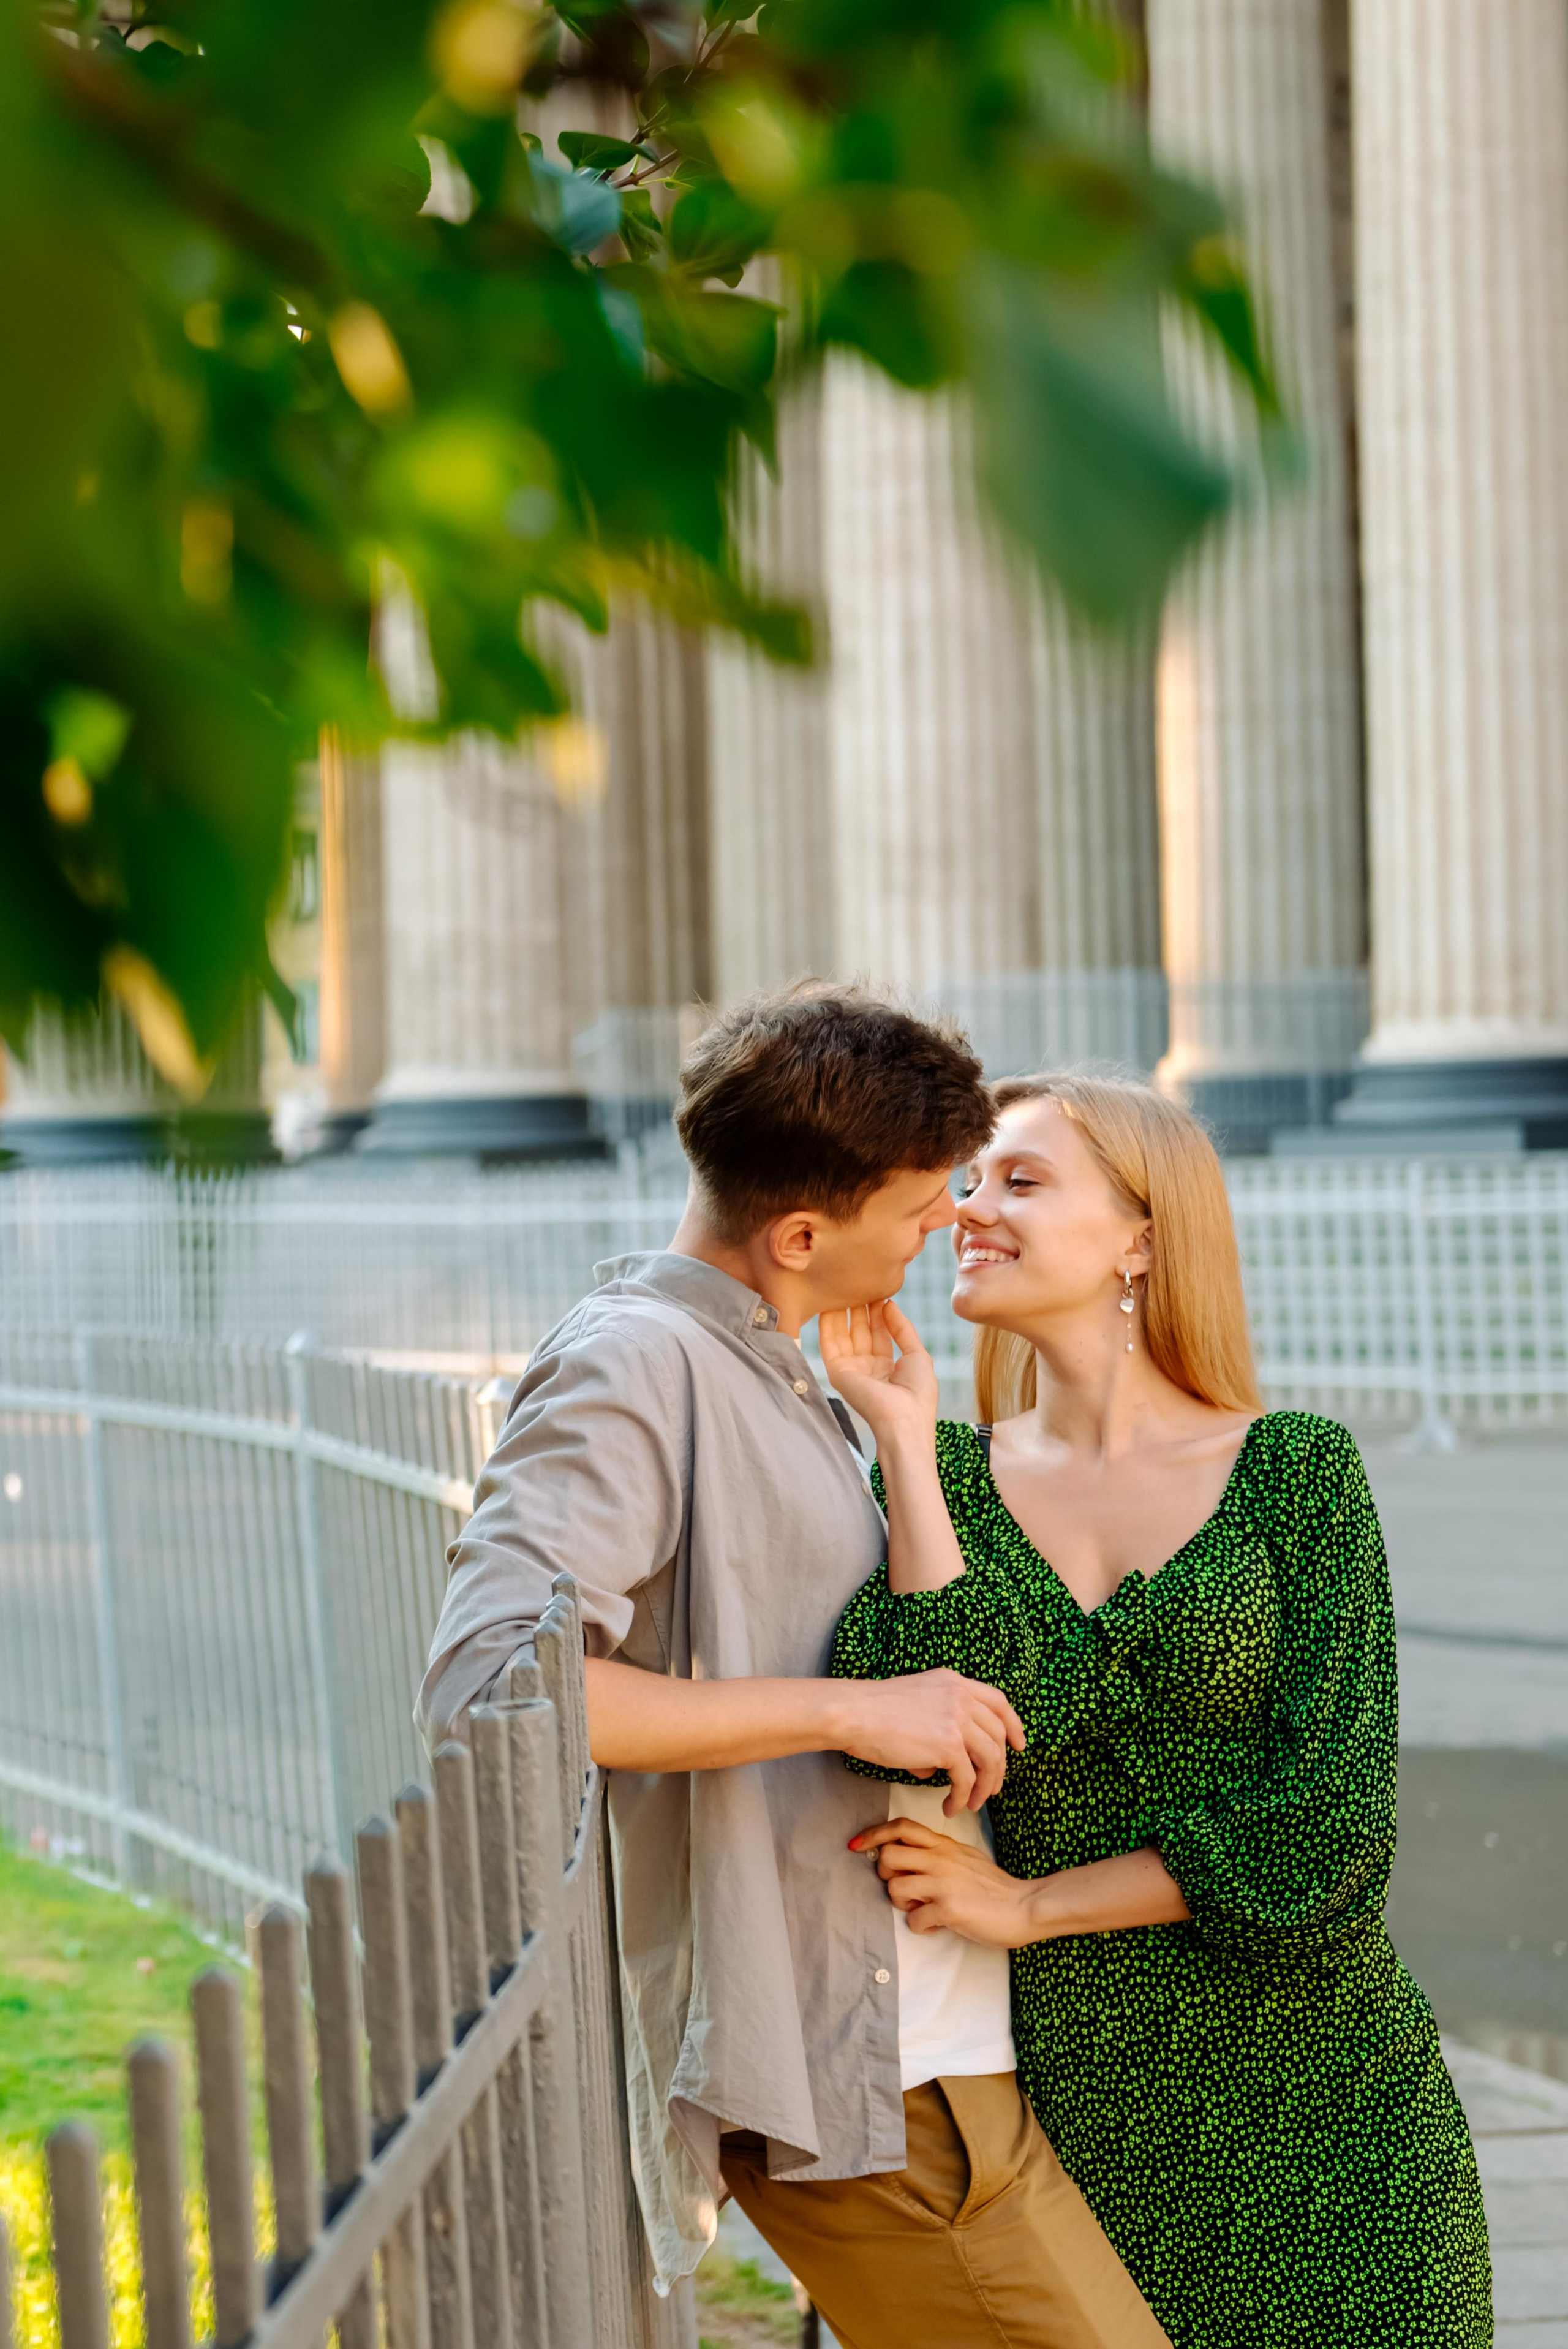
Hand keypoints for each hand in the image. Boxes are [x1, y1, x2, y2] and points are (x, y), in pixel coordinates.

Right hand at [817, 1299, 937, 1448]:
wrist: (904, 1421)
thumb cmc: (918, 1394)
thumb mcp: (918, 1355)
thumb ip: (903, 1329)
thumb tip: (889, 1304)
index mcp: (889, 1367)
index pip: (880, 1333)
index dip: (878, 1311)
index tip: (876, 1287)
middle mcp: (868, 1367)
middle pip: (861, 1330)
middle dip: (860, 1307)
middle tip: (858, 1281)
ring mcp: (852, 1369)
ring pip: (844, 1334)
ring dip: (844, 1311)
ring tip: (844, 1285)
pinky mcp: (838, 1372)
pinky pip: (829, 1343)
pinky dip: (828, 1323)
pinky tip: (829, 1303)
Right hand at [836, 1670, 1024, 1812]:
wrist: (853, 1713)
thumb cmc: (872, 1713)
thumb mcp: (915, 1704)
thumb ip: (936, 1726)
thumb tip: (936, 1767)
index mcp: (954, 1682)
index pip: (998, 1701)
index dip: (1013, 1725)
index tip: (1019, 1745)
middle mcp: (961, 1696)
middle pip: (998, 1735)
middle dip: (999, 1766)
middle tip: (991, 1788)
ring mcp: (957, 1719)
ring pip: (989, 1759)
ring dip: (985, 1787)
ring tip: (972, 1804)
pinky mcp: (948, 1745)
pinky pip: (967, 1779)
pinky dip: (962, 1798)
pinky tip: (950, 1807)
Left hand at [848, 1816, 1037, 1947]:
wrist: (1024, 1906)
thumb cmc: (993, 1886)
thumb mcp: (964, 1857)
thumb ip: (938, 1853)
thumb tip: (908, 1856)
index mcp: (944, 1845)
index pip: (901, 1827)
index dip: (874, 1833)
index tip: (856, 1845)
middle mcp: (940, 1859)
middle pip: (888, 1856)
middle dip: (887, 1876)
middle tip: (906, 1889)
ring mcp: (944, 1883)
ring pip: (894, 1889)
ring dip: (903, 1905)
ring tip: (923, 1909)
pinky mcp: (949, 1909)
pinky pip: (914, 1919)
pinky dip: (922, 1927)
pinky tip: (938, 1925)